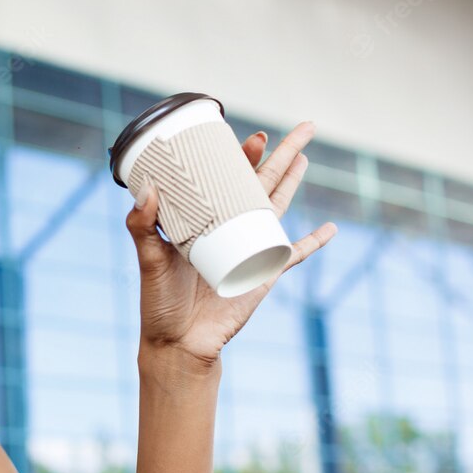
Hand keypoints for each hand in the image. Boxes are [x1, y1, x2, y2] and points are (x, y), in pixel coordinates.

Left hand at [125, 121, 337, 368]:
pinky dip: (313, 243)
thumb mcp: (148, 260)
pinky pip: (294, 255)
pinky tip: (331, 229)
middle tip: (302, 128)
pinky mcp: (264, 275)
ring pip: (278, 208)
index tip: (253, 138)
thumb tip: (148, 189)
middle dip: (280, 156)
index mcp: (202, 221)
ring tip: (305, 155)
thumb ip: (141, 226)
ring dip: (293, 183)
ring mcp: (249, 248)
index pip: (225, 180)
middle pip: (261, 184)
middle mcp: (228, 229)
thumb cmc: (159, 302)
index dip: (241, 157)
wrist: (179, 343)